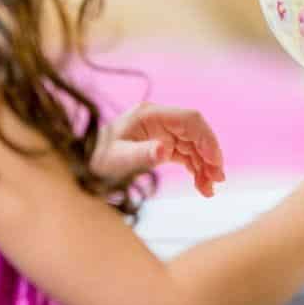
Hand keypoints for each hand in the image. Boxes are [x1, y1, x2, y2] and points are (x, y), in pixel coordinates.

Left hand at [92, 105, 225, 197]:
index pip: (189, 119)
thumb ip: (140, 153)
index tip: (215, 161)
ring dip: (206, 166)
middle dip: (210, 154)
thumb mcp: (116, 158)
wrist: (86, 163)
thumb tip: (164, 150)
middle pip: (196, 132)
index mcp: (150, 115)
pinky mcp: (166, 145)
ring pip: (196, 146)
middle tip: (217, 179)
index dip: (206, 138)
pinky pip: (188, 156)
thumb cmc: (98, 158)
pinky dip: (198, 170)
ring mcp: (165, 132)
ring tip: (209, 189)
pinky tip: (202, 186)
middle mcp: (161, 120)